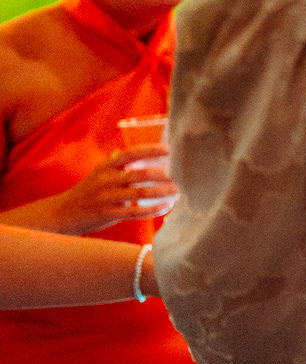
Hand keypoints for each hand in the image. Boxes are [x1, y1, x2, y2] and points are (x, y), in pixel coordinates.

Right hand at [46, 145, 178, 234]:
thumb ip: (121, 164)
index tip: (169, 148)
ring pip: (140, 194)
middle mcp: (106, 180)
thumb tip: (149, 152)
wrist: (64, 212)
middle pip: (140, 175)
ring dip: (162, 192)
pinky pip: (135, 213)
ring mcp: (106, 198)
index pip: (130, 153)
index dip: (150, 150)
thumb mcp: (101, 172)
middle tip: (182, 174)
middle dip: (163, 174)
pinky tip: (166, 207)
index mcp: (106, 167)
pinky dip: (153, 210)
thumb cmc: (91, 190)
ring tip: (179, 191)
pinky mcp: (107, 215)